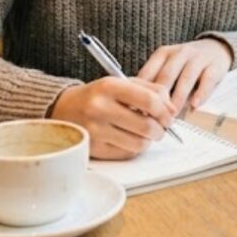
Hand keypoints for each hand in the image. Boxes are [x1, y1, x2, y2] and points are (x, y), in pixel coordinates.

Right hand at [48, 76, 175, 159]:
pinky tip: (131, 139)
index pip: (149, 100)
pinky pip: (127, 154)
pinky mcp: (93, 149)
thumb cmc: (98, 95)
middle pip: (146, 125)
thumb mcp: (122, 83)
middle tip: (161, 127)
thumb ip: (151, 89)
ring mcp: (95, 131)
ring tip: (147, 133)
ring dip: (149, 140)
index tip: (169, 115)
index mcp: (109, 86)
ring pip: (139, 143)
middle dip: (161, 129)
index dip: (165, 110)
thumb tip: (172, 109)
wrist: (63, 109)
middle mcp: (99, 108)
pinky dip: (135, 148)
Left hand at [136, 39, 231, 112]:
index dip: (141, 93)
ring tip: (172, 116)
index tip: (137, 110)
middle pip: (166, 76)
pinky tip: (195, 106)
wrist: (215, 48)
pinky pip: (206, 81)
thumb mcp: (168, 66)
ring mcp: (198, 58)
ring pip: (185, 79)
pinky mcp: (214, 66)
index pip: (148, 72)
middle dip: (159, 99)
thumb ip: (156, 82)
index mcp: (163, 54)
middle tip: (154, 118)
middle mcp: (179, 53)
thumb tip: (140, 109)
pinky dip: (200, 94)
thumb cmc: (186, 64)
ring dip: (178, 99)